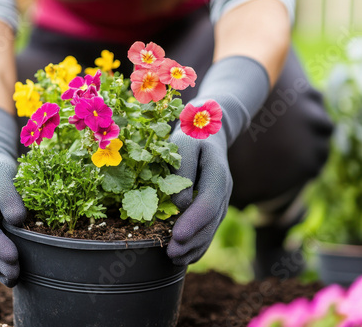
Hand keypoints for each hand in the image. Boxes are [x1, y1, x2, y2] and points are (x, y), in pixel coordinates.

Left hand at [166, 126, 231, 265]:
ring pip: (211, 229)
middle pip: (211, 221)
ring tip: (174, 259)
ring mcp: (222, 201)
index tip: (177, 236)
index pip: (209, 202)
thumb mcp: (183, 143)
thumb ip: (182, 170)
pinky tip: (185, 258)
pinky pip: (209, 230)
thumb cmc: (191, 137)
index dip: (194, 221)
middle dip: (192, 240)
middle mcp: (224, 190)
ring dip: (194, 247)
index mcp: (218, 172)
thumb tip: (179, 205)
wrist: (208, 135)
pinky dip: (198, 245)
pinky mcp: (215, 208)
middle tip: (171, 254)